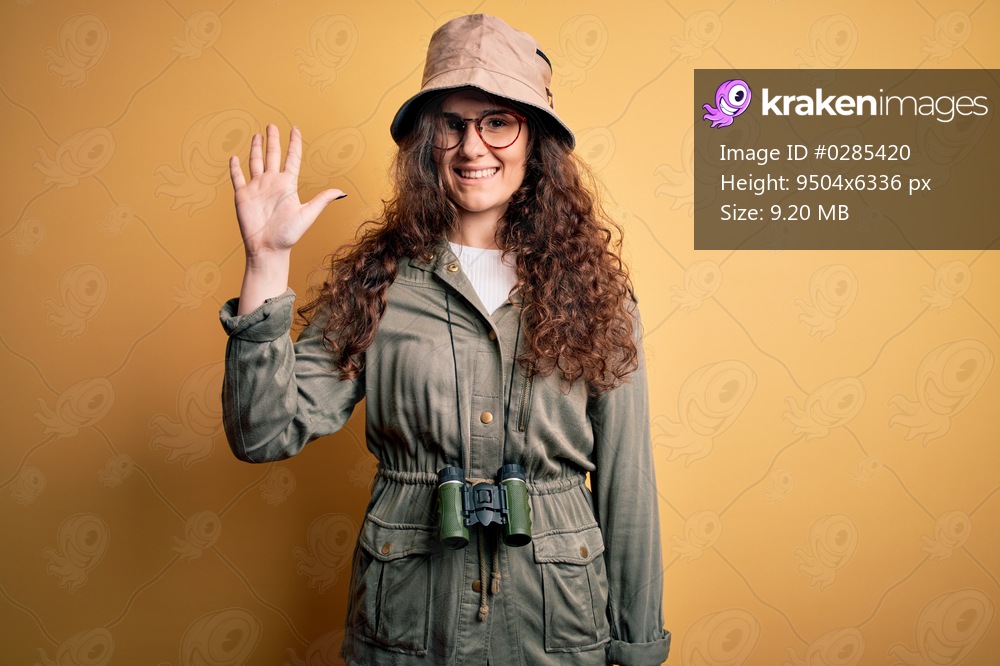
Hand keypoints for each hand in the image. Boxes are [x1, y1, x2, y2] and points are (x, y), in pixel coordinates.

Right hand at [229, 124, 344, 260]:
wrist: (268, 248)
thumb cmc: (288, 235)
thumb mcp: (308, 215)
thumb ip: (322, 200)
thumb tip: (342, 192)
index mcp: (287, 184)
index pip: (292, 158)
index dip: (294, 143)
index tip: (295, 129)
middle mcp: (272, 183)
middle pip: (272, 155)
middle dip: (272, 140)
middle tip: (272, 126)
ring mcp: (256, 188)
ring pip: (255, 162)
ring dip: (256, 149)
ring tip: (257, 135)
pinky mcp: (242, 195)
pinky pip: (237, 177)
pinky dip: (235, 167)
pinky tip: (234, 157)